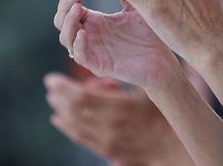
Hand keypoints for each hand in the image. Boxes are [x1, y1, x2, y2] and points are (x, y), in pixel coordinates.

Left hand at [44, 73, 191, 165]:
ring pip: (74, 126)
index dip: (63, 87)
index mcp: (119, 108)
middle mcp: (109, 126)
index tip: (51, 78)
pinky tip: (60, 120)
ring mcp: (107, 141)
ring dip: (60, 111)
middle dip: (58, 97)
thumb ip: (126, 79)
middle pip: (73, 111)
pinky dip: (67, 127)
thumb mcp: (148, 91)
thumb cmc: (163, 113)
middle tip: (50, 86)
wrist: (172, 147)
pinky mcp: (108, 152)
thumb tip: (103, 71)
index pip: (80, 98)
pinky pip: (81, 139)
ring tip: (54, 100)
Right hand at [54, 0, 180, 89]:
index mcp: (95, 21)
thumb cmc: (150, 34)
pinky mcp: (99, 65)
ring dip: (68, 22)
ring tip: (78, 8)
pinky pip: (80, 57)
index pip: (69, 7)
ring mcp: (92, 50)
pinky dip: (78, 44)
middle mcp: (89, 35)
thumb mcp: (134, 6)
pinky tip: (84, 32)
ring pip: (65, 38)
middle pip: (61, 20)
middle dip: (64, 6)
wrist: (164, 60)